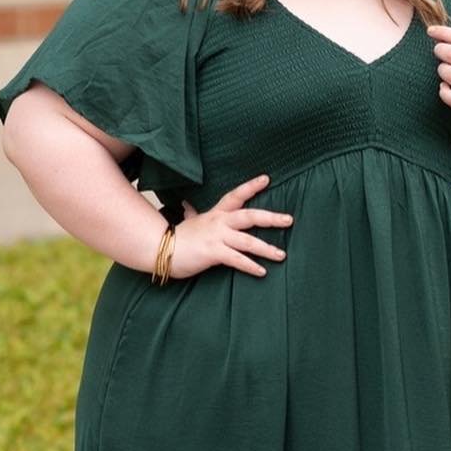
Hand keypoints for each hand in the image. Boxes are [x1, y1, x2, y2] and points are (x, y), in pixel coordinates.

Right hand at [170, 173, 293, 278]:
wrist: (161, 249)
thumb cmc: (177, 238)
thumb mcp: (188, 222)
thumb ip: (191, 214)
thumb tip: (187, 206)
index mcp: (216, 214)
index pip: (235, 195)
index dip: (251, 187)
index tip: (266, 178)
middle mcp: (219, 222)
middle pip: (249, 216)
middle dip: (271, 218)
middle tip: (289, 220)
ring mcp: (217, 237)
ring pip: (248, 241)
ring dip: (266, 249)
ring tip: (281, 255)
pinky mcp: (213, 253)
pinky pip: (237, 259)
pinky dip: (250, 266)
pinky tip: (262, 272)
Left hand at [426, 23, 450, 119]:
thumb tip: (439, 36)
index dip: (443, 32)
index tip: (430, 30)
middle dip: (440, 50)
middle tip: (439, 52)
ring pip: (448, 74)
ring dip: (442, 70)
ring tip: (445, 70)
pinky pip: (450, 97)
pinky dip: (443, 91)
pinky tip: (445, 87)